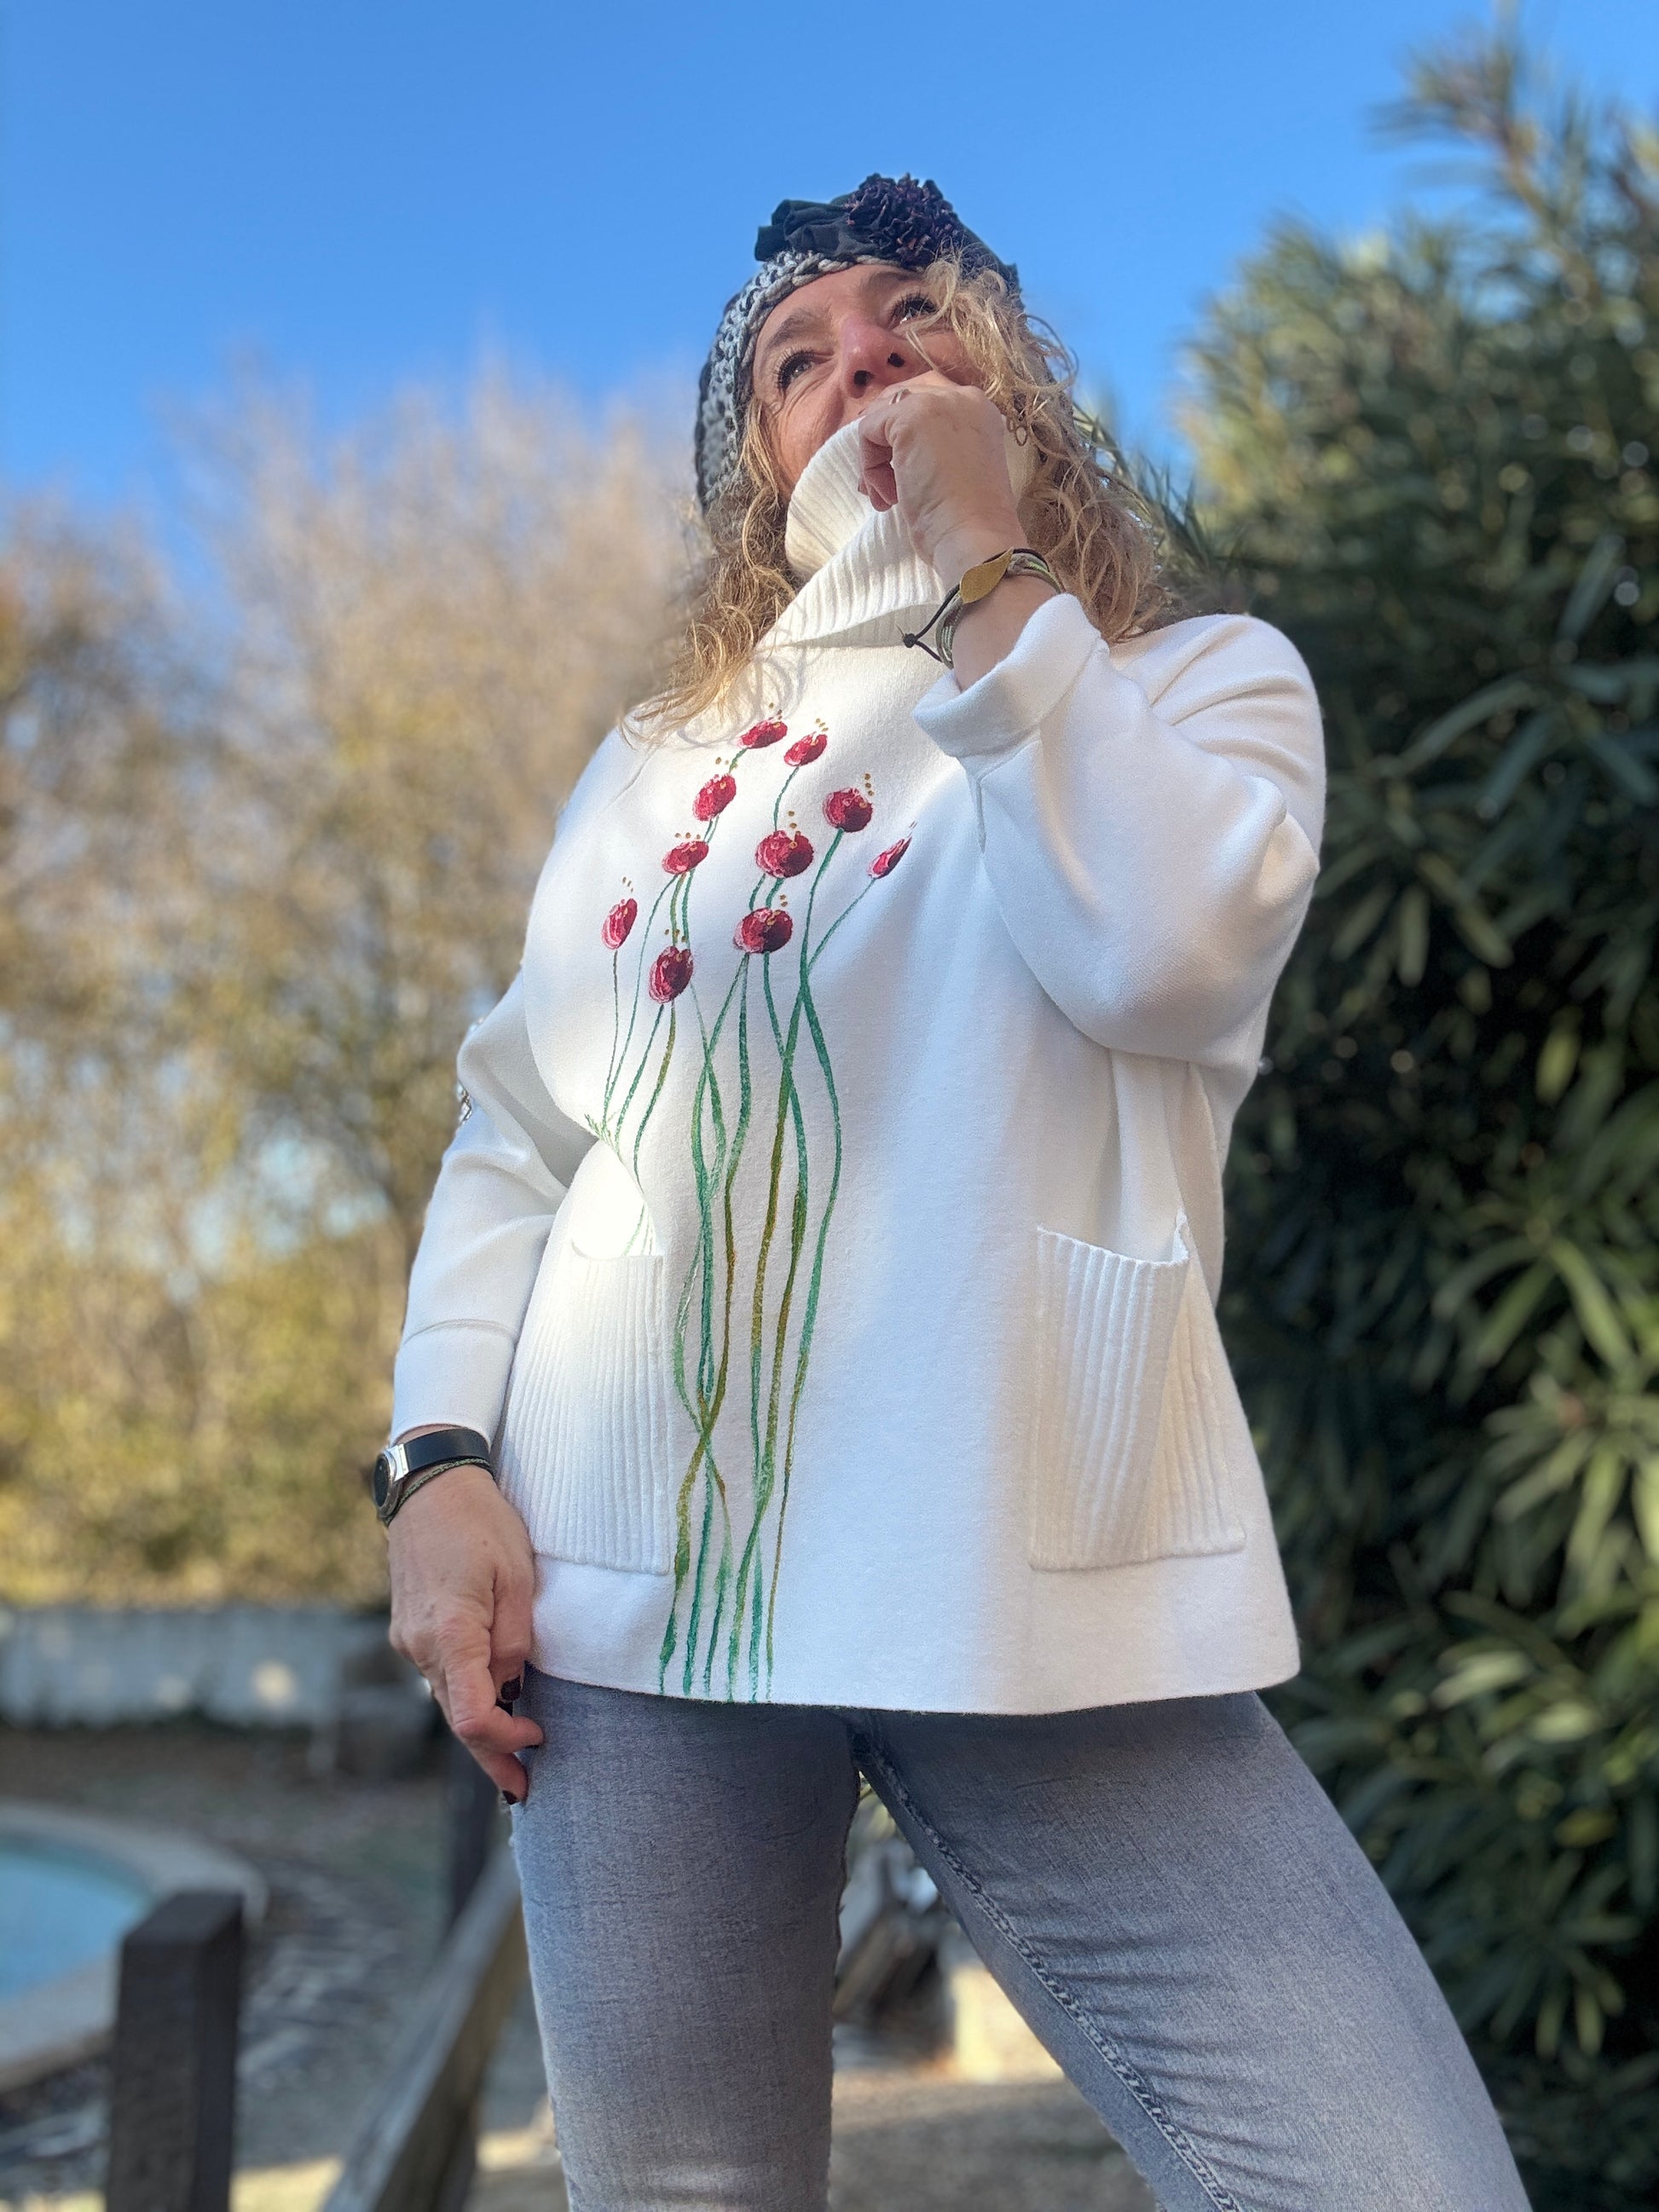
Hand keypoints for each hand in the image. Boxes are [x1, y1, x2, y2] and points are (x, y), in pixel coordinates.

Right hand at [387, 1462, 542, 1800]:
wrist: (428, 1485)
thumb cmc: (481, 1523)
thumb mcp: (518, 1577)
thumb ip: (516, 1639)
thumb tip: (513, 1687)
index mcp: (451, 1634)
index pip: (471, 1717)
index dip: (504, 1743)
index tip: (537, 1741)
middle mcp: (420, 1645)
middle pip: (456, 1719)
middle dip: (492, 1755)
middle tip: (524, 1788)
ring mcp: (409, 1639)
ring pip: (446, 1697)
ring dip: (479, 1727)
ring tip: (515, 1749)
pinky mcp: (409, 1629)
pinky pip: (439, 1673)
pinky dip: (464, 1694)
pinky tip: (491, 1700)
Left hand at [855, 371, 1023, 583]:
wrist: (977, 538)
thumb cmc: (968, 519)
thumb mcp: (955, 469)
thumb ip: (934, 447)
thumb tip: (889, 447)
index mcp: (979, 409)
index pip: (925, 402)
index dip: (902, 437)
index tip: (901, 474)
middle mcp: (961, 396)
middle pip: (900, 401)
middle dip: (885, 442)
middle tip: (884, 487)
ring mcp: (936, 403)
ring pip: (882, 416)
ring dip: (876, 459)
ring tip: (888, 498)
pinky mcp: (909, 419)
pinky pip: (868, 429)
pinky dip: (868, 465)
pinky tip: (887, 496)